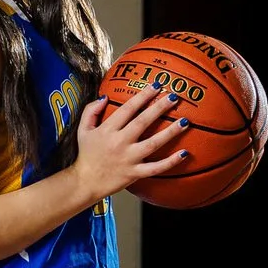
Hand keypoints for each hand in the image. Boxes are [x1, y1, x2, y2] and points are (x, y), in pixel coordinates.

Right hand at [72, 83, 187, 203]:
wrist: (85, 182)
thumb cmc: (86, 155)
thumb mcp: (83, 129)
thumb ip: (91, 111)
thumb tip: (105, 97)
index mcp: (107, 130)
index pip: (127, 109)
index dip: (142, 96)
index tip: (156, 86)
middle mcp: (119, 143)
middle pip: (142, 122)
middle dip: (159, 108)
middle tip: (174, 97)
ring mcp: (128, 159)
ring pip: (152, 144)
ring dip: (170, 132)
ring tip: (184, 122)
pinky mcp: (134, 173)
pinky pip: (155, 168)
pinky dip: (170, 162)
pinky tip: (184, 153)